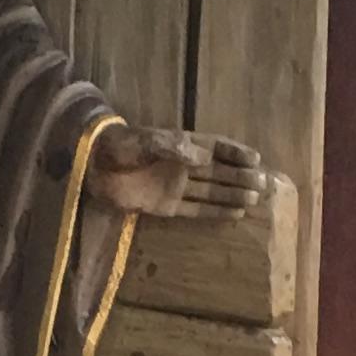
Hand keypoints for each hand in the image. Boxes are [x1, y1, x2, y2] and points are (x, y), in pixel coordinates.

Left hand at [93, 126, 262, 221]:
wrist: (92, 167)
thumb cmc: (119, 146)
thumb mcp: (146, 141)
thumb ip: (173, 147)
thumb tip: (203, 157)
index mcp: (182, 145)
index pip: (216, 148)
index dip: (236, 153)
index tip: (256, 160)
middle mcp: (183, 166)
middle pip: (219, 172)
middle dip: (241, 178)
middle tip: (263, 184)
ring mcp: (175, 187)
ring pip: (211, 192)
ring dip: (233, 196)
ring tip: (255, 199)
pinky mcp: (165, 206)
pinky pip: (195, 210)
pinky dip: (214, 212)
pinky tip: (235, 214)